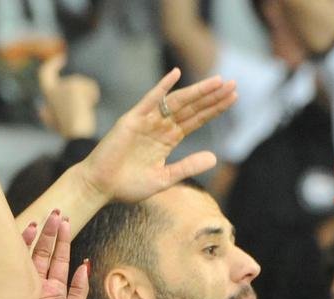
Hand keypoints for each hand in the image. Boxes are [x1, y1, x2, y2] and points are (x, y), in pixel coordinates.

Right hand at [21, 210, 87, 298]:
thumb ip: (80, 289)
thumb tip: (86, 266)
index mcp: (55, 288)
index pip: (60, 259)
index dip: (63, 241)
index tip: (65, 222)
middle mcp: (39, 282)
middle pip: (46, 251)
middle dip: (52, 232)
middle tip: (56, 214)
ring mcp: (24, 280)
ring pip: (31, 252)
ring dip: (38, 235)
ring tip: (44, 218)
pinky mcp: (11, 281)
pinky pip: (16, 259)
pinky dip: (21, 244)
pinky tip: (26, 230)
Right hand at [37, 52, 99, 139]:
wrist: (76, 132)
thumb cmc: (67, 130)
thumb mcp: (55, 122)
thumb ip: (48, 115)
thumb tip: (42, 110)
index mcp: (48, 94)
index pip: (45, 73)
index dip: (52, 64)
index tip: (62, 58)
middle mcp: (53, 87)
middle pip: (76, 81)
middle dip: (86, 91)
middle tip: (89, 102)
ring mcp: (64, 85)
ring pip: (84, 85)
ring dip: (88, 96)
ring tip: (84, 112)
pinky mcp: (74, 86)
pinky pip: (91, 87)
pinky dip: (93, 96)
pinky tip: (88, 107)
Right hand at [78, 67, 235, 203]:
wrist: (100, 187)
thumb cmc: (128, 186)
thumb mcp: (165, 179)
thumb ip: (188, 167)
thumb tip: (215, 158)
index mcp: (168, 139)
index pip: (196, 120)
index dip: (214, 109)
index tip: (233, 99)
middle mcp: (159, 126)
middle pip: (191, 108)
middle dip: (212, 97)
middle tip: (233, 84)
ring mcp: (146, 121)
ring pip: (176, 103)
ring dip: (197, 91)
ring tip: (218, 81)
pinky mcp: (132, 120)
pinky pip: (149, 101)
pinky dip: (162, 88)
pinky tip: (176, 75)